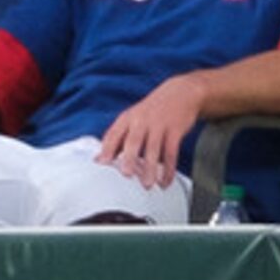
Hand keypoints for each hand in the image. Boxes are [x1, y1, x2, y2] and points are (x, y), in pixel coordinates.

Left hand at [95, 73, 205, 189]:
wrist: (179, 94)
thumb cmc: (151, 111)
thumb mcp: (132, 119)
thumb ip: (117, 138)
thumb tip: (99, 159)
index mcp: (127, 118)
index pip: (114, 134)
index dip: (107, 149)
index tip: (101, 164)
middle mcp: (141, 120)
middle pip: (133, 140)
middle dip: (129, 158)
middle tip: (126, 175)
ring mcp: (159, 125)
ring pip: (153, 149)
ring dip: (151, 168)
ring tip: (148, 185)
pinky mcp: (175, 130)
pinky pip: (171, 152)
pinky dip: (169, 169)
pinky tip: (165, 181)